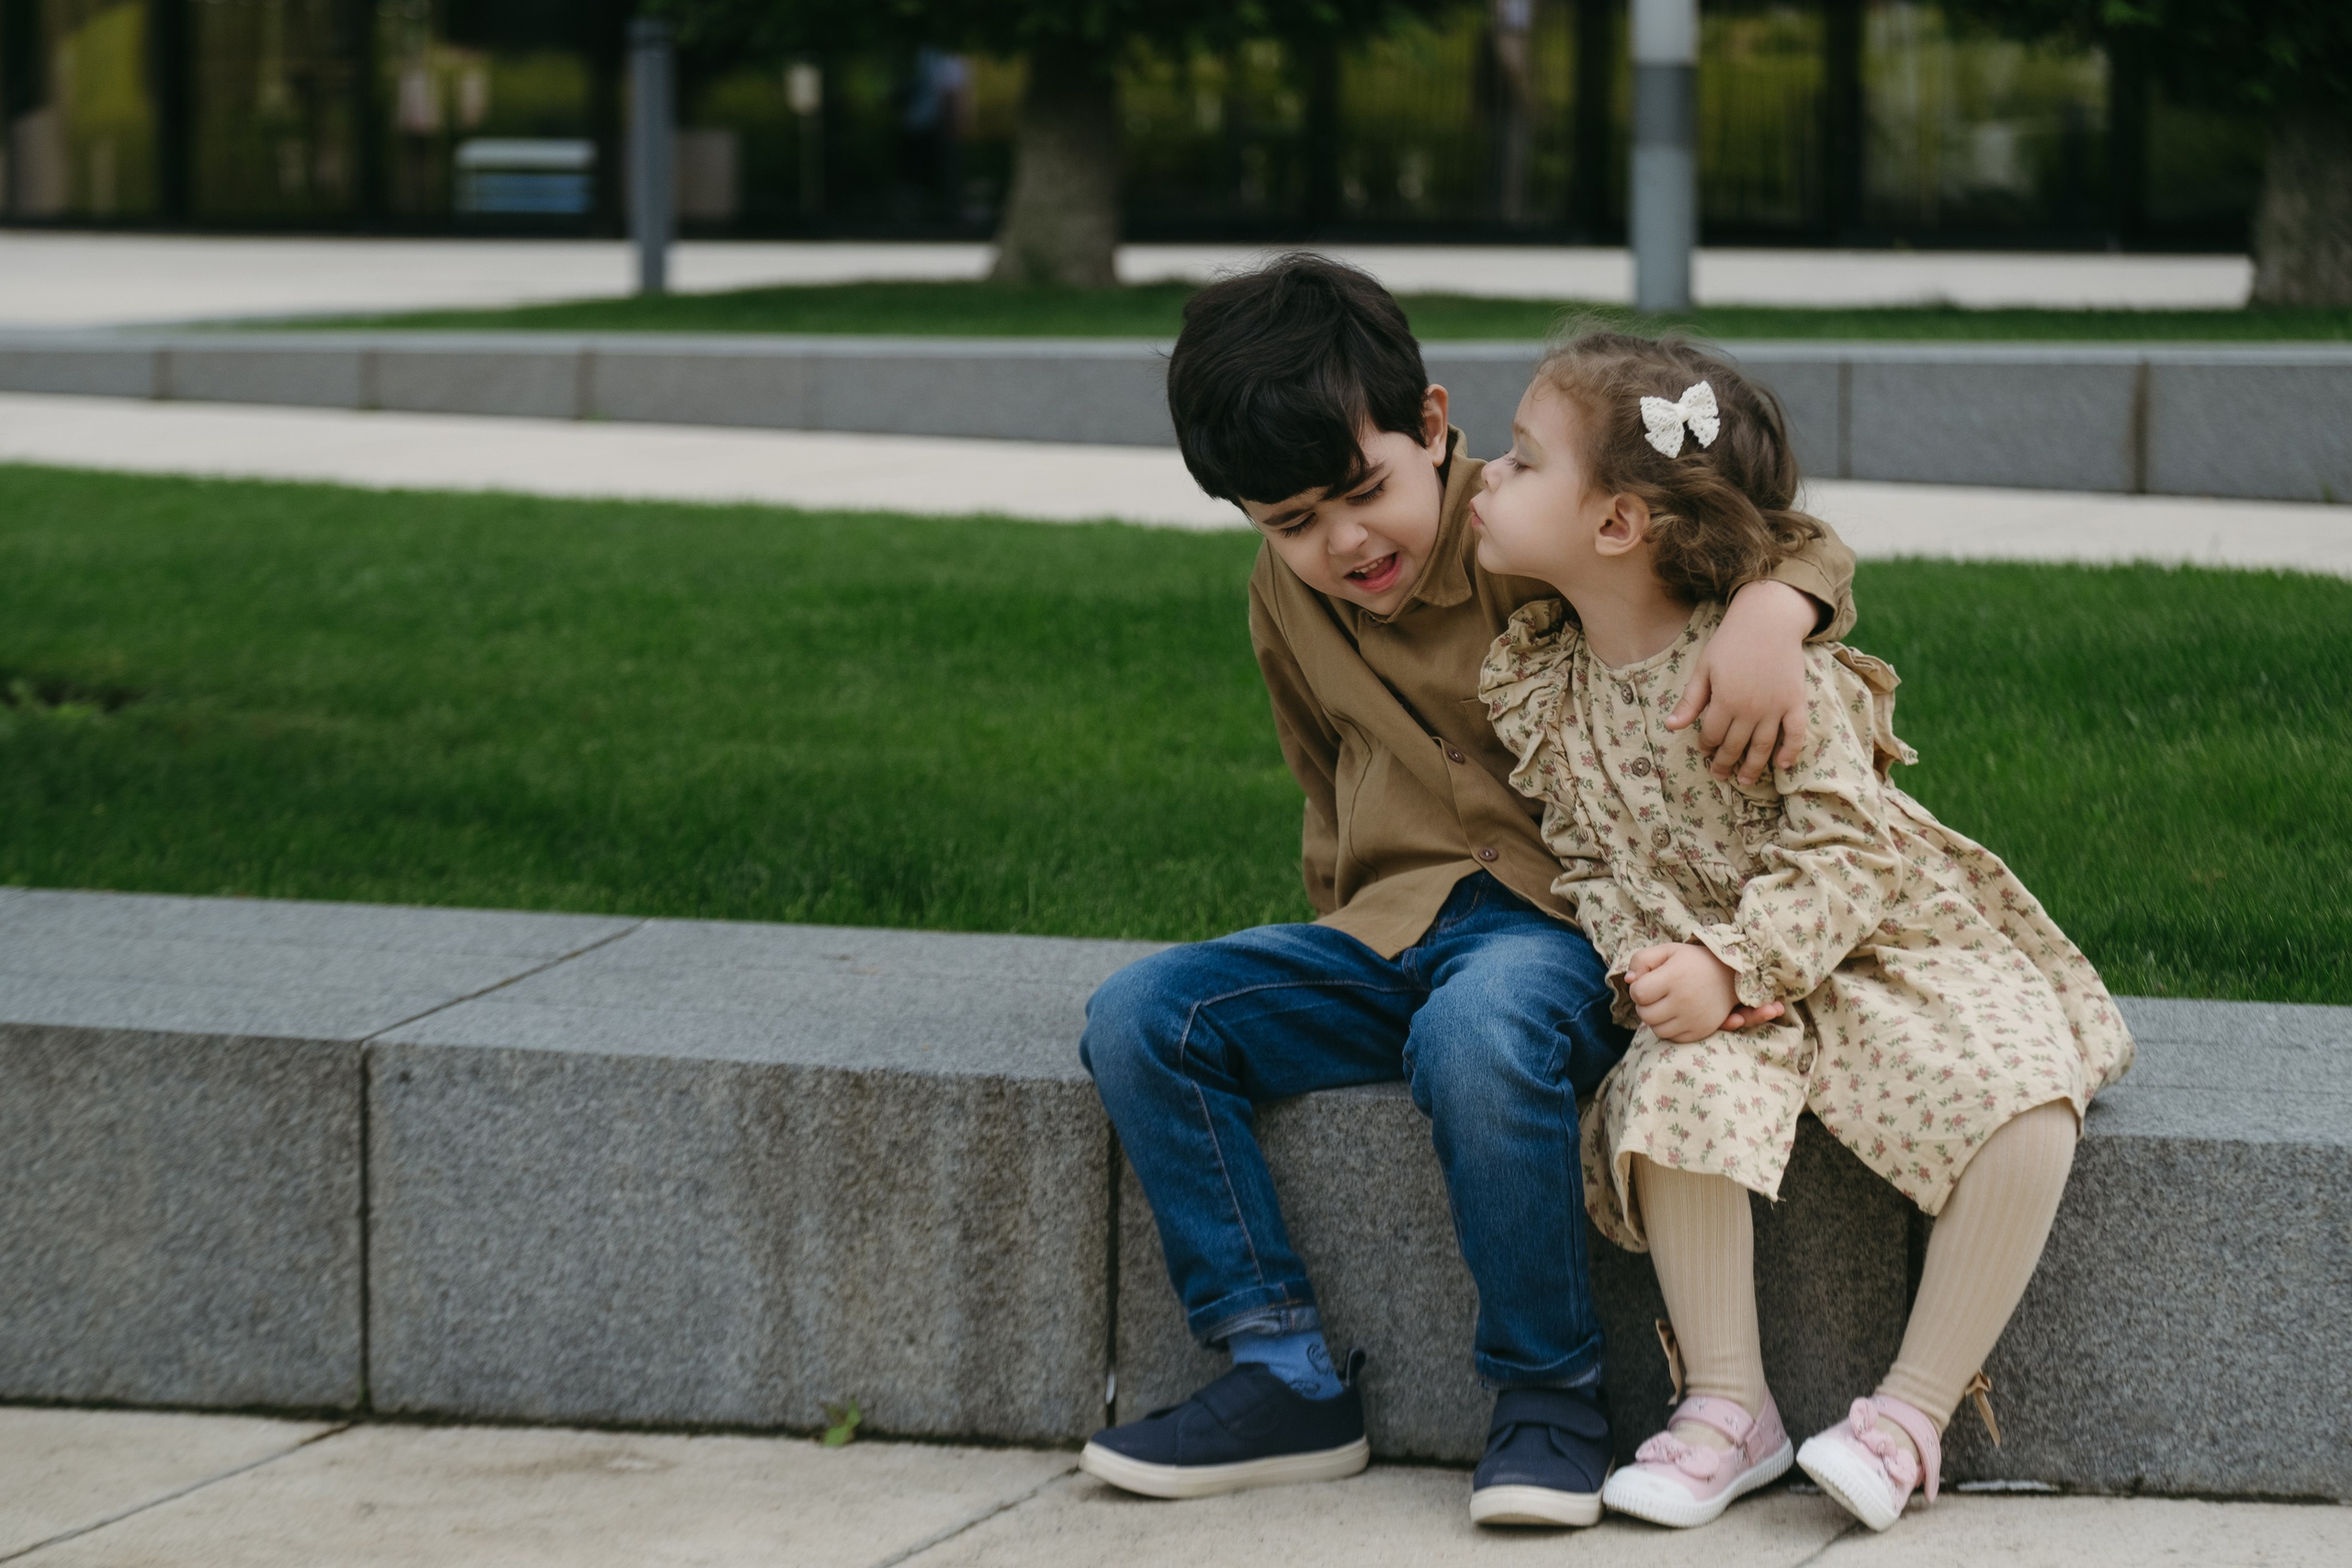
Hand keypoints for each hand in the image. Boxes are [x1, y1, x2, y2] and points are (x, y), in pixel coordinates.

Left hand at [1624, 943, 1745, 1042]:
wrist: (1731, 975)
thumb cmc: (1693, 961)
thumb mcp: (1667, 951)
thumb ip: (1641, 960)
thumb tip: (1628, 980)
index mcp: (1674, 977)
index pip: (1638, 993)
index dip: (1637, 988)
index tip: (1648, 982)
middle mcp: (1684, 1000)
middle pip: (1645, 1015)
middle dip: (1644, 1005)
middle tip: (1656, 995)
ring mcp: (1694, 1018)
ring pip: (1656, 1030)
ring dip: (1655, 1019)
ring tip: (1666, 1004)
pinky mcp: (1701, 1031)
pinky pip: (1672, 1038)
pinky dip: (1670, 1029)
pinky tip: (1676, 1015)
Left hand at [1666, 579, 1820, 785]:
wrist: (1768, 621)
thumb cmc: (1731, 643)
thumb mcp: (1704, 669)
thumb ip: (1690, 701)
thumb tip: (1671, 727)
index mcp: (1725, 701)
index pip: (1712, 735)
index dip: (1706, 746)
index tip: (1704, 750)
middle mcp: (1751, 710)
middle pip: (1735, 746)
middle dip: (1725, 763)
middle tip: (1720, 775)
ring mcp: (1776, 708)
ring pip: (1763, 747)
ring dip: (1754, 768)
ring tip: (1746, 781)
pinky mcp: (1796, 702)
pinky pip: (1796, 734)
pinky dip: (1791, 751)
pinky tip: (1783, 765)